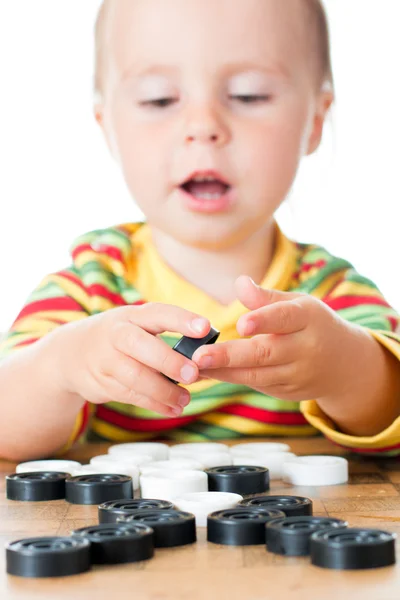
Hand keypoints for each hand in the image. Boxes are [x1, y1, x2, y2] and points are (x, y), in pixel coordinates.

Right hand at [52, 304, 209, 417]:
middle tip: (193, 374)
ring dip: (164, 391)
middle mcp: (116, 334)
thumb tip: (204, 355)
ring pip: (135, 377)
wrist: (70, 353)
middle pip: (141, 346)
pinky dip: (154, 404)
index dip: (181, 320)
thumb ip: (164, 336)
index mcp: (131, 316)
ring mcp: (105, 359)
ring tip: (185, 399)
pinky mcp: (101, 383)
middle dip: (169, 361)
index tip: (204, 327)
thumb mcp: (136, 326)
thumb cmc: (119, 337)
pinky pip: (130, 395)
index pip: (158, 313)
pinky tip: (171, 408)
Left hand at [192, 275, 362, 401]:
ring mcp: (297, 374)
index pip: (285, 318)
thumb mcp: (297, 304)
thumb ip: (266, 297)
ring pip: (257, 375)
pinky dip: (229, 379)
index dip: (264, 320)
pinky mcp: (286, 391)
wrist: (345, 365)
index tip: (241, 324)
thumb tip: (239, 282)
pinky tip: (205, 373)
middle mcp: (305, 349)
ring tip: (192, 366)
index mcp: (308, 318)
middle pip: (266, 352)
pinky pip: (255, 385)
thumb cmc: (312, 324)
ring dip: (222, 371)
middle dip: (230, 355)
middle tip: (199, 355)